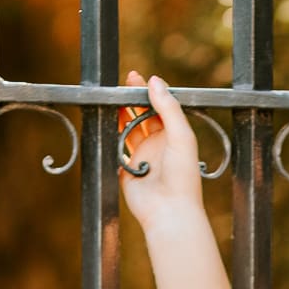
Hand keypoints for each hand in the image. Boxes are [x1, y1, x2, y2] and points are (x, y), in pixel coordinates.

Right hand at [116, 69, 206, 232]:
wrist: (170, 211)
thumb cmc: (183, 177)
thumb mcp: (181, 135)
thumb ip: (168, 108)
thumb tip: (154, 80)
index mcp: (174, 136)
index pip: (160, 107)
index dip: (149, 92)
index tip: (137, 77)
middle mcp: (158, 145)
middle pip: (142, 115)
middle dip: (132, 99)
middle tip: (122, 84)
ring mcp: (142, 157)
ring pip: (127, 130)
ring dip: (120, 115)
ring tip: (111, 100)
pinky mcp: (127, 170)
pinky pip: (116, 150)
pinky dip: (110, 138)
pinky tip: (105, 124)